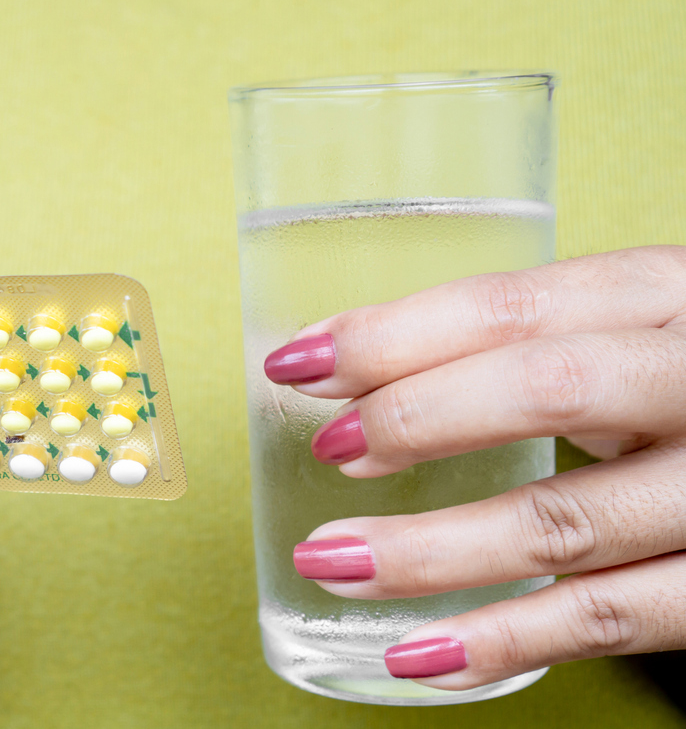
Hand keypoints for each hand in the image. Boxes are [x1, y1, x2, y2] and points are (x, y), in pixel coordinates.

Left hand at [265, 246, 685, 688]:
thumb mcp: (634, 333)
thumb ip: (530, 345)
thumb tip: (360, 371)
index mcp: (669, 295)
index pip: (515, 306)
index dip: (395, 336)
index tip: (300, 364)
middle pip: (547, 391)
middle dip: (416, 419)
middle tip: (330, 450)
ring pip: (565, 522)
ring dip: (430, 552)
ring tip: (332, 562)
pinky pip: (611, 621)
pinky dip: (504, 642)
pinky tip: (418, 654)